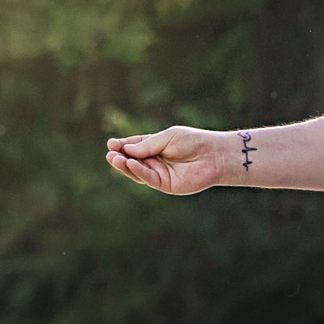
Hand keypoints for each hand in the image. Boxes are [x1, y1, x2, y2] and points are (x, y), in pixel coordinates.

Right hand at [106, 127, 228, 194]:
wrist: (213, 155)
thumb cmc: (193, 142)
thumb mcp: (167, 138)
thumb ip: (147, 145)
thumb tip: (126, 150)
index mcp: (155, 146)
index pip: (134, 146)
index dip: (122, 146)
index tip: (110, 144)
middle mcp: (155, 161)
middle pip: (132, 160)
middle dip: (120, 157)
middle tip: (109, 154)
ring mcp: (159, 174)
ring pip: (137, 172)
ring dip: (125, 166)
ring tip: (114, 159)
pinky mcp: (165, 185)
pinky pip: (148, 178)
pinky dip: (138, 171)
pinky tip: (131, 164)